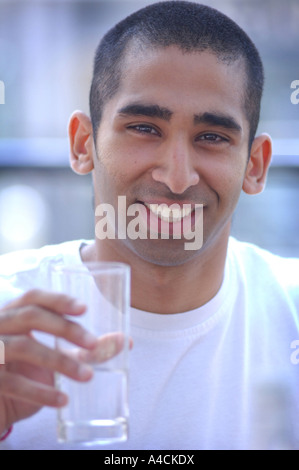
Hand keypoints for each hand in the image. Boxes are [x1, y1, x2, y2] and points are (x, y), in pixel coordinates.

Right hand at [0, 289, 97, 433]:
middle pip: (31, 316)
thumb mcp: (56, 353)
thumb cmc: (29, 369)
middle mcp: (0, 326)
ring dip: (59, 361)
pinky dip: (40, 392)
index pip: (34, 297)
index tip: (84, 308)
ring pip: (24, 346)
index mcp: (15, 313)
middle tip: (92, 343)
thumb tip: (125, 341)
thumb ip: (85, 347)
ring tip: (87, 375)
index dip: (58, 299)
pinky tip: (63, 400)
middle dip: (64, 327)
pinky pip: (14, 383)